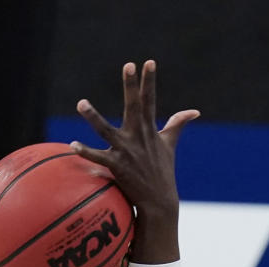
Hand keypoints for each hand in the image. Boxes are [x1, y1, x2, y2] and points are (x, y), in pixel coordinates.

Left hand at [71, 60, 198, 260]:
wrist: (159, 202)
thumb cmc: (162, 171)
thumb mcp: (169, 145)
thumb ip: (177, 124)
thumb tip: (194, 111)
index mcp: (149, 130)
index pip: (151, 101)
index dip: (149, 81)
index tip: (149, 62)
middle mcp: (138, 137)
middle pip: (134, 107)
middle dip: (132, 86)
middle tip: (129, 65)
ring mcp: (126, 152)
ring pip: (106, 131)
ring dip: (94, 117)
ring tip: (81, 103)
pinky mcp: (117, 167)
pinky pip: (98, 158)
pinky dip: (86, 152)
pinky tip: (73, 145)